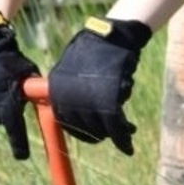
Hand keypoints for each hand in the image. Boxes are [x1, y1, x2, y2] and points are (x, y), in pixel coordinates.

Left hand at [47, 17, 151, 154]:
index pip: (66, 122)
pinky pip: (115, 127)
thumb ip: (69, 93)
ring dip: (114, 134)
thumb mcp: (70, 71)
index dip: (81, 131)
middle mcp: (68, 99)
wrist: (111, 38)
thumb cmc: (92, 52)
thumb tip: (72, 115)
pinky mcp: (108, 101)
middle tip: (111, 132)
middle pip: (84, 128)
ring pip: (100, 129)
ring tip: (126, 130)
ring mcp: (87, 101)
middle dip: (99, 133)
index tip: (92, 134)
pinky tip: (127, 147)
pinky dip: (122, 139)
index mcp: (56, 93)